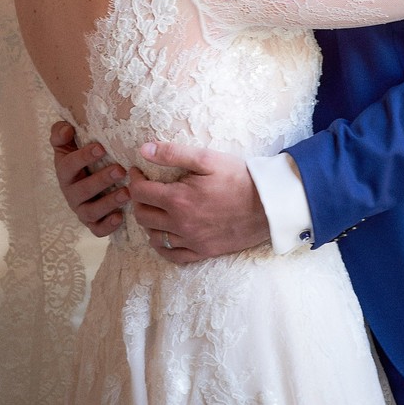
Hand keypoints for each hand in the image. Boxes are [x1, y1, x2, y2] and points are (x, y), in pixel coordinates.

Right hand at [50, 121, 129, 237]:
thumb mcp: (69, 143)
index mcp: (65, 172)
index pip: (69, 165)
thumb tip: (66, 129)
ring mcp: (81, 209)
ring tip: (127, 192)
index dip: (83, 157)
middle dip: (101, 180)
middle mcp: (71, 193)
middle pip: (82, 190)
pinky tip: (121, 216)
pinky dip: (108, 226)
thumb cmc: (82, 157)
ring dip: (108, 202)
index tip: (101, 147)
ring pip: (91, 211)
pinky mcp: (93, 223)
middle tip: (120, 169)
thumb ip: (61, 133)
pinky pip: (97, 229)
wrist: (91, 178)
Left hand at [129, 141, 269, 263]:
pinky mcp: (203, 252)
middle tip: (145, 187)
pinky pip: (172, 255)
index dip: (134, 180)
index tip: (138, 171)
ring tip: (155, 208)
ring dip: (148, 222)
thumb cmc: (240, 177)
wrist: (269, 204)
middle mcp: (180, 224)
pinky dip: (162, 246)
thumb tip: (143, 150)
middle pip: (142, 215)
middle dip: (139, 199)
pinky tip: (163, 235)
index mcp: (178, 199)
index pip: (140, 193)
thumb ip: (173, 153)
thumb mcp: (207, 158)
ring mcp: (191, 241)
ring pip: (154, 236)